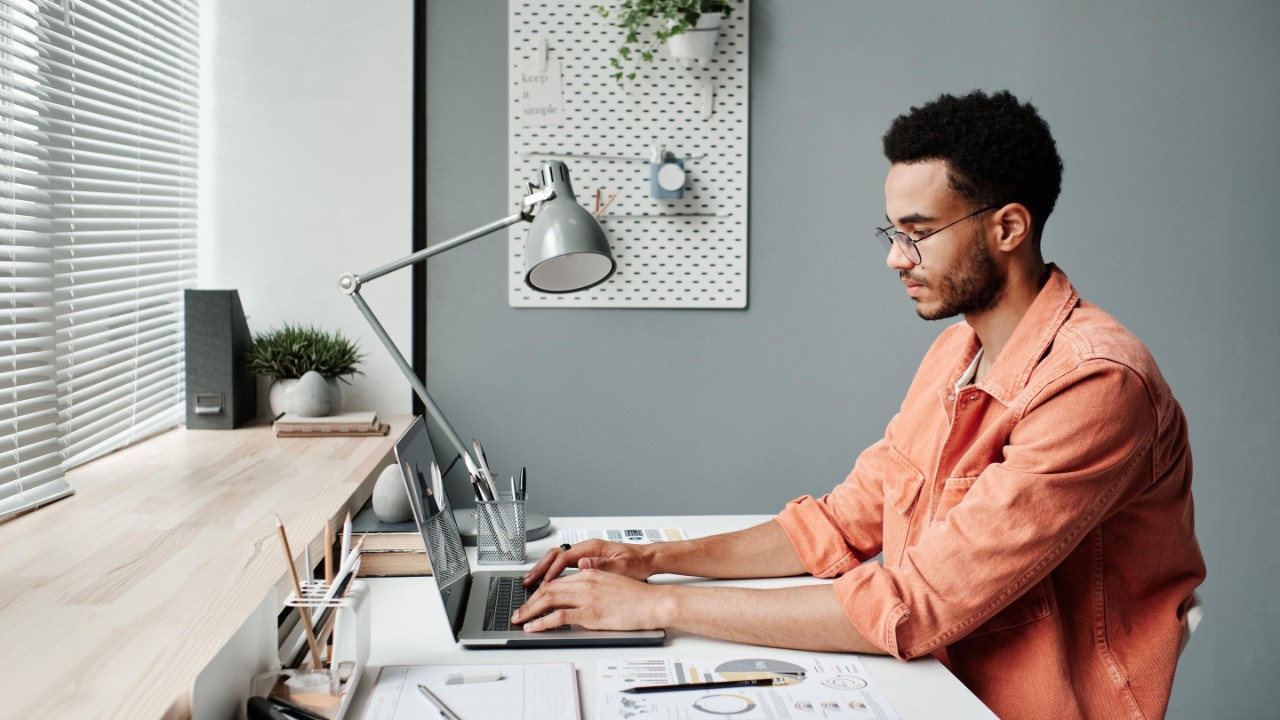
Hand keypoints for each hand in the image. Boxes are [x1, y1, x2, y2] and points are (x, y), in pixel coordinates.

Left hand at [512, 569, 669, 631]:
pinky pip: (559, 617)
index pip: (556, 581)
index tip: (530, 600)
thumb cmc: (637, 596)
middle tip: (518, 612)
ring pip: (549, 600)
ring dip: (530, 611)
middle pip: (548, 589)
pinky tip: (534, 627)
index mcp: (589, 572)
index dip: (539, 591)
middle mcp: (585, 581)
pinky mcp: (590, 613)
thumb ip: (592, 582)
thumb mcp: (611, 582)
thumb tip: (579, 583)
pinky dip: (542, 622)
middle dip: (529, 602)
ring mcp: (587, 597)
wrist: (653, 603)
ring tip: (520, 620)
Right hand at [522, 539, 654, 587]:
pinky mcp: (588, 560)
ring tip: (531, 582)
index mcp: (593, 548)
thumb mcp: (622, 566)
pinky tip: (548, 583)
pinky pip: (564, 564)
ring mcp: (586, 554)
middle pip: (555, 556)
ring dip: (543, 570)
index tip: (542, 585)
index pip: (564, 558)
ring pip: (557, 559)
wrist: (648, 559)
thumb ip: (602, 565)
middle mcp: (587, 548)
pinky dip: (553, 572)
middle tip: (527, 583)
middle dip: (539, 569)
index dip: (551, 572)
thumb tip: (583, 564)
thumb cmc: (638, 563)